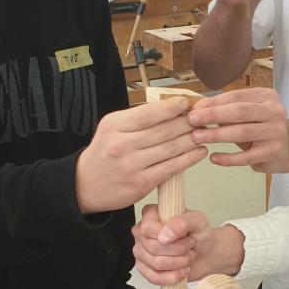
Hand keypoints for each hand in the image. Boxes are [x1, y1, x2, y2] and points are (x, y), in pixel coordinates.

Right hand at [75, 99, 206, 213]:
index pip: (148, 113)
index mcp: (114, 126)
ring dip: (192, 139)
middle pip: (163, 130)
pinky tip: (199, 152)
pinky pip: (171, 168)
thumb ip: (137, 119)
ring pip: (170, 148)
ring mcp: (131, 166)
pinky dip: (189, 158)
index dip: (171, 107)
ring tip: (204, 133)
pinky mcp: (141, 184)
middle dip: (187, 123)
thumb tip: (171, 108)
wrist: (85, 185)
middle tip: (202, 118)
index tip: (187, 103)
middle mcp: (121, 144)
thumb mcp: (112, 128)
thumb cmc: (104, 153)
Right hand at [131, 203, 244, 283]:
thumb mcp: (198, 221)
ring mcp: (141, 251)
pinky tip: (182, 271)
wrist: (206, 253)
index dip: (168, 236)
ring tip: (188, 258)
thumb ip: (182, 222)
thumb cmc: (200, 235)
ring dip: (178, 263)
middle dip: (178, 251)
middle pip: (152, 247)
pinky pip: (154, 278)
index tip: (185, 237)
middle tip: (190, 247)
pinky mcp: (145, 269)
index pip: (147, 228)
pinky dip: (172, 277)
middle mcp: (142, 232)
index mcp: (150, 215)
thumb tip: (165, 235)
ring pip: (155, 263)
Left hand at [188, 89, 288, 171]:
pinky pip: (246, 157)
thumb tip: (197, 108)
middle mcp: (275, 112)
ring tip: (197, 137)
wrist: (288, 149)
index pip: (237, 96)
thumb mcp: (247, 114)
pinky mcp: (273, 152)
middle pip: (240, 112)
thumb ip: (227, 109)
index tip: (194, 109)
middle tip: (191, 120)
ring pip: (242, 132)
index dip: (214, 102)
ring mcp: (276, 132)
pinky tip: (213, 158)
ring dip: (216, 135)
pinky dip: (228, 158)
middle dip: (213, 115)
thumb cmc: (260, 128)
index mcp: (267, 96)